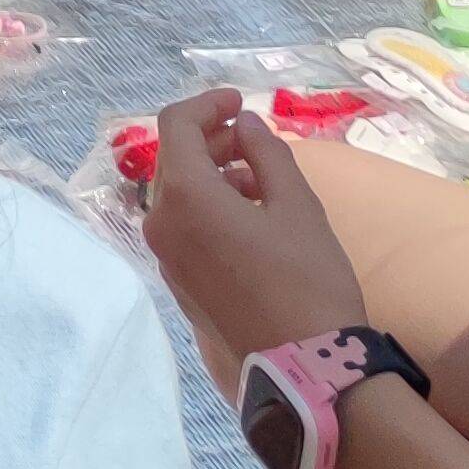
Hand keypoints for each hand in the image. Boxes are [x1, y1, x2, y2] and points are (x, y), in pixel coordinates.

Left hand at [134, 86, 373, 362]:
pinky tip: (251, 216)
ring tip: (262, 180)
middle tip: (255, 140)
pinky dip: (208, 208)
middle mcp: (160, 223)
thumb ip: (266, 153)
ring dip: (213, 175)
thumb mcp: (297, 205)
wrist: (306, 366)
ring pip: (178, 195)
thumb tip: (244, 124)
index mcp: (184, 196)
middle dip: (212, 140)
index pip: (177, 126)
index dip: (207, 105)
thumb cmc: (308, 278)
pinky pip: (183, 228)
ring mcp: (165, 258)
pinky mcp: (179, 284)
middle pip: (175, 160)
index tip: (240, 102)